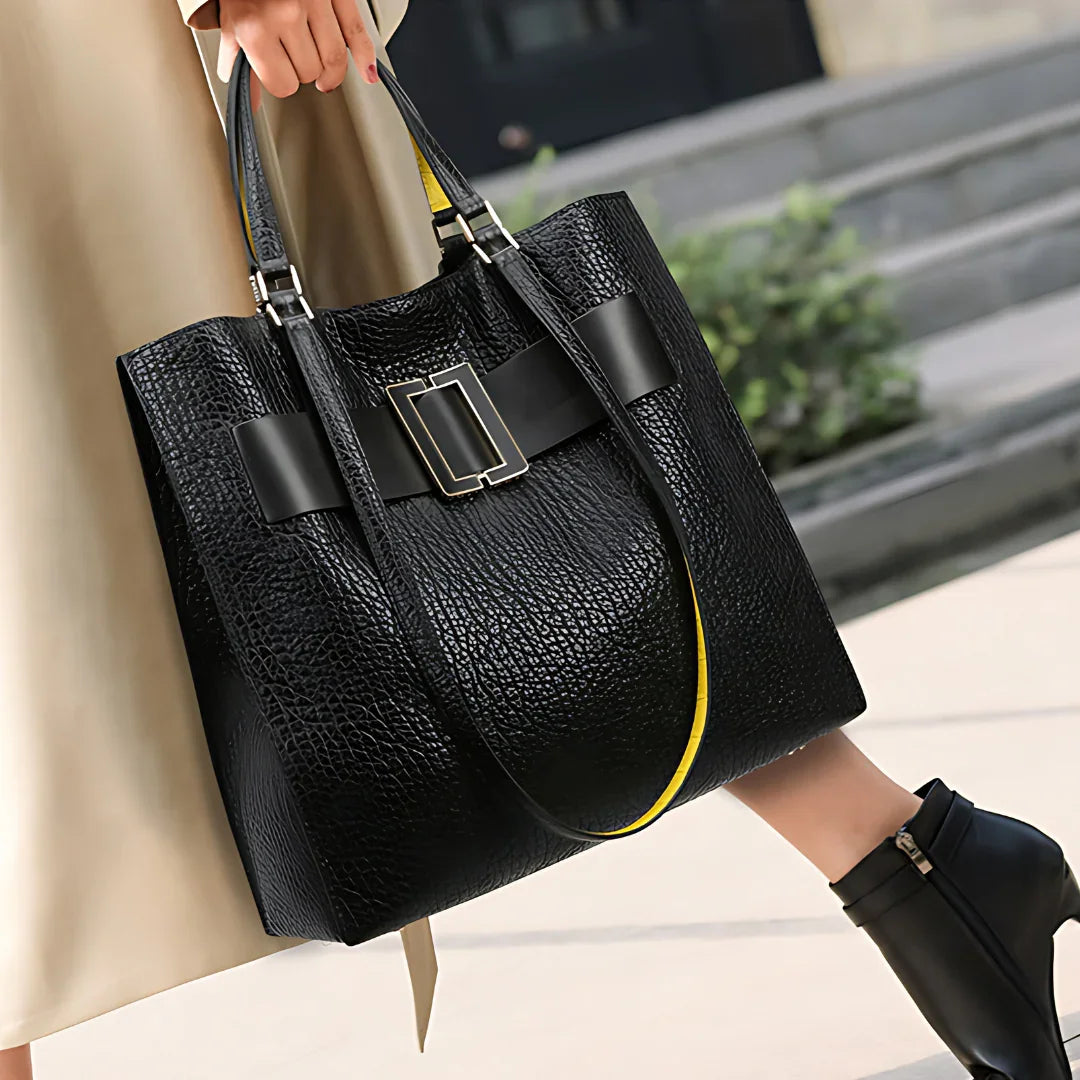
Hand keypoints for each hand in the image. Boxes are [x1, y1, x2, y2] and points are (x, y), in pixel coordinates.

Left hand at [216, 0, 377, 104]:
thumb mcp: (230, 20)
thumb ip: (238, 62)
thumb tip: (253, 102)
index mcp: (256, 28)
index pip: (282, 85)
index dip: (280, 82)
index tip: (277, 73)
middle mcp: (286, 16)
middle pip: (309, 73)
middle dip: (301, 69)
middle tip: (292, 56)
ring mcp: (314, 3)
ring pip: (334, 60)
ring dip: (328, 68)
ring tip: (322, 71)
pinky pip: (356, 32)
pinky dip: (365, 57)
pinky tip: (368, 73)